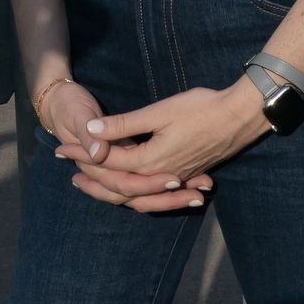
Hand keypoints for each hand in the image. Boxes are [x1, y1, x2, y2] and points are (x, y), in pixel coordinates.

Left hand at [80, 81, 270, 199]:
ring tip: (93, 185)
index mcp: (150, 160)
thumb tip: (92, 129)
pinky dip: (137, 194)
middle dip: (92, 180)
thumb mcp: (160, 112)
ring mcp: (174, 177)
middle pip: (118, 186)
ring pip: (136, 195)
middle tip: (70, 174)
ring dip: (112, 191)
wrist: (241, 118)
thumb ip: (126, 124)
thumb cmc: (202, 108)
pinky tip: (132, 188)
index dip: (83, 154)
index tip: (62, 149)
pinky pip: (154, 195)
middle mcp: (160, 176)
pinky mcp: (186, 174)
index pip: (107, 161)